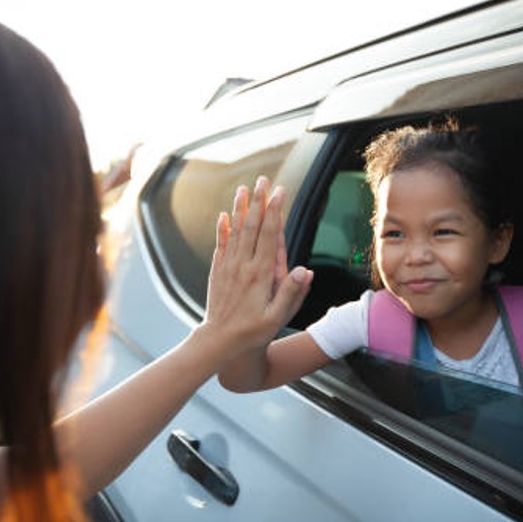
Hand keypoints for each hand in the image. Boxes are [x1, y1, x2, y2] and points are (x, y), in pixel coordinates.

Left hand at [203, 176, 311, 357]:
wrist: (218, 342)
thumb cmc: (252, 332)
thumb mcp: (277, 318)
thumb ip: (291, 293)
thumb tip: (304, 270)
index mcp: (260, 274)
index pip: (269, 235)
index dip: (274, 211)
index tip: (279, 192)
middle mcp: (242, 266)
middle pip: (251, 226)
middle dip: (258, 201)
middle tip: (264, 180)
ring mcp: (228, 267)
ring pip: (235, 231)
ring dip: (240, 208)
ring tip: (244, 189)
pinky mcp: (218, 271)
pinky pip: (221, 244)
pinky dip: (223, 228)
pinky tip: (224, 215)